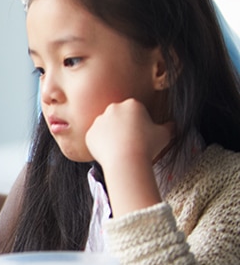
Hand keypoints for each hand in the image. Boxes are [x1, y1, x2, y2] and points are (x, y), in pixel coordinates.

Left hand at [85, 99, 173, 216]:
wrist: (126, 160)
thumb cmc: (147, 146)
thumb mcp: (164, 135)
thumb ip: (169, 127)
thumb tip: (174, 125)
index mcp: (132, 104)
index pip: (135, 111)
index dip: (140, 124)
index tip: (142, 135)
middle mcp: (113, 108)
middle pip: (119, 117)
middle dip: (124, 127)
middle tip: (131, 142)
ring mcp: (99, 120)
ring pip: (106, 127)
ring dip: (112, 135)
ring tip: (121, 149)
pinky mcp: (90, 133)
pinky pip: (96, 138)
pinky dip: (101, 145)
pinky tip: (111, 153)